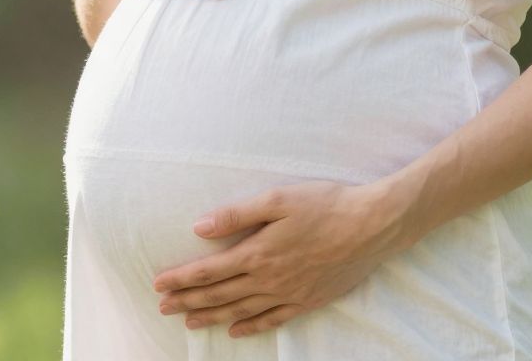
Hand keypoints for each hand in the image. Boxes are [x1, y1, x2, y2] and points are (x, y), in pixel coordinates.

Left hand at [151, 180, 411, 338]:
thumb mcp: (278, 199)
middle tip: (162, 308)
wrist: (373, 226)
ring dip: (211, 318)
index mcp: (257, 253)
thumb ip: (237, 215)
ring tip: (189, 322)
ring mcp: (289, 293)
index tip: (158, 284)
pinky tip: (236, 330)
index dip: (181, 279)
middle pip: (219, 295)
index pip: (208, 271)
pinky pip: (272, 320)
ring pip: (240, 311)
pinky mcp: (308, 300)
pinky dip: (251, 327)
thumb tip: (200, 228)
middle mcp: (268, 279)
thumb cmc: (327, 205)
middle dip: (187, 302)